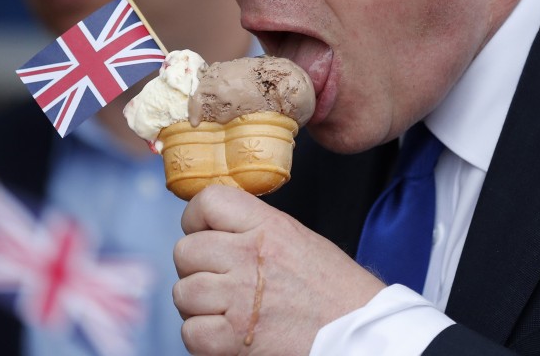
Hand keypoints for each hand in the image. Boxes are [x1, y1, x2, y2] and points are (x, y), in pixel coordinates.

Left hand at [173, 185, 385, 355]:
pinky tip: (226, 332)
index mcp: (268, 226)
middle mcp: (248, 256)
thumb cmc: (332, 286)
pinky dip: (202, 336)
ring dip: (197, 304)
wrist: (357, 328)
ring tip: (223, 307)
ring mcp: (239, 298)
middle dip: (195, 266)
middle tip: (217, 278)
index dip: (196, 219)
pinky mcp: (234, 339)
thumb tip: (214, 226)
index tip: (203, 232)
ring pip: (183, 292)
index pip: (207, 201)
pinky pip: (190, 331)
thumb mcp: (297, 237)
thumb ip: (255, 227)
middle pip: (185, 250)